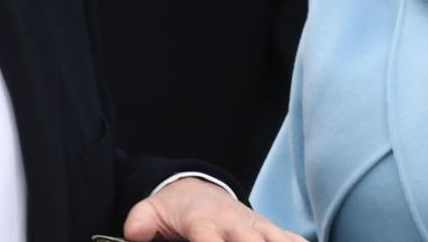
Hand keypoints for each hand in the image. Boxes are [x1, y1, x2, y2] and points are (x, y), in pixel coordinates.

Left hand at [123, 177, 309, 241]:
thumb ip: (141, 221)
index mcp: (203, 219)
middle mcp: (234, 222)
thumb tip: (134, 234)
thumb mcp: (151, 210)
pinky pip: (292, 239)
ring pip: (277, 239)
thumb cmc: (174, 209)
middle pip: (250, 240)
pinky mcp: (271, 230)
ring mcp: (256, 225)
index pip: (208, 236)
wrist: (198, 191)